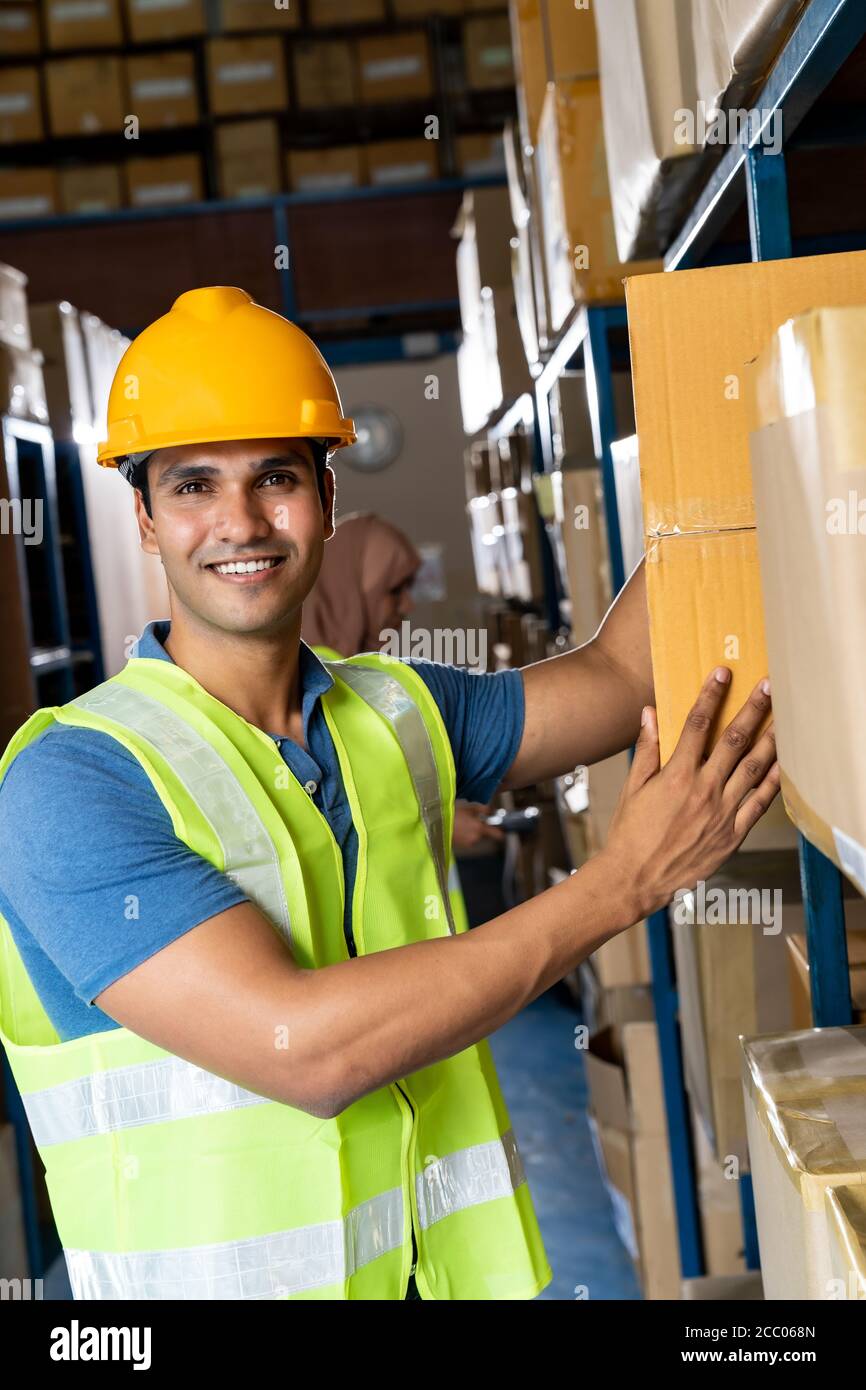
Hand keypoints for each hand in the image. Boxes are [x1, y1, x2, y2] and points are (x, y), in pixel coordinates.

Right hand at [452, 802, 505, 851]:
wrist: (434, 823)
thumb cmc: (452, 812)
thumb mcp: (469, 806)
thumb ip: (483, 809)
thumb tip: (491, 811)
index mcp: (480, 829)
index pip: (497, 834)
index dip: (501, 831)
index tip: (502, 828)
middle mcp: (475, 838)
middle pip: (482, 833)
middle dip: (479, 826)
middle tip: (470, 816)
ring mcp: (466, 843)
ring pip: (473, 835)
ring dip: (470, 829)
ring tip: (460, 820)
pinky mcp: (458, 845)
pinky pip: (465, 838)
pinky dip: (463, 833)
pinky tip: (455, 826)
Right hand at [602, 668, 780, 920]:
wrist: (637, 877)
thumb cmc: (630, 832)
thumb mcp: (633, 787)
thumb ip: (647, 749)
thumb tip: (650, 713)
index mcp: (677, 775)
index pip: (698, 725)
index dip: (711, 696)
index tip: (722, 674)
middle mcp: (704, 790)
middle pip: (734, 740)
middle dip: (753, 710)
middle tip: (768, 687)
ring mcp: (722, 812)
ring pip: (754, 768)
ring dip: (769, 740)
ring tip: (782, 718)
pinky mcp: (732, 834)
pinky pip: (759, 803)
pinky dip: (773, 782)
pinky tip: (782, 764)